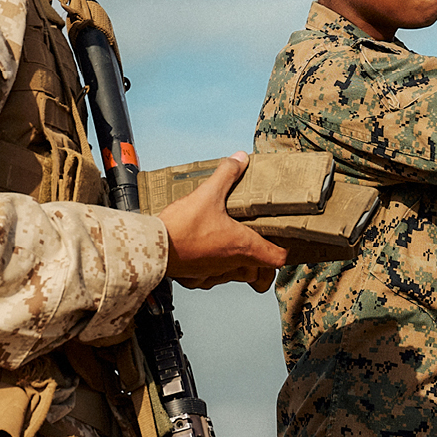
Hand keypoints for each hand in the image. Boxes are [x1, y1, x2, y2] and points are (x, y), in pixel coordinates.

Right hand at [156, 152, 287, 290]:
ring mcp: (215, 274)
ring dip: (239, 262)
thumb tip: (240, 158)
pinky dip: (215, 266)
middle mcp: (232, 264)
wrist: (152, 249)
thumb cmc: (181, 229)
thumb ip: (226, 174)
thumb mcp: (207, 194)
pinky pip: (214, 277)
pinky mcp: (198, 278)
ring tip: (231, 241)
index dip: (284, 248)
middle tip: (257, 240)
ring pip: (238, 275)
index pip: (278, 258)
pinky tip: (207, 250)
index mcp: (242, 246)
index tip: (281, 238)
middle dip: (262, 259)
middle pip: (261, 272)